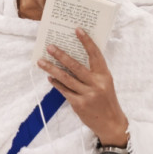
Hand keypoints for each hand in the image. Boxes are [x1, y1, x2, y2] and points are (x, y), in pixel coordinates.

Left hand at [37, 29, 128, 143]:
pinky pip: (64, 90)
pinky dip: (56, 83)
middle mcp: (97, 84)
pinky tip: (49, 77)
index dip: (86, 41)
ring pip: (66, 78)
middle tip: (50, 46)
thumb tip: (73, 58)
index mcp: (105, 75)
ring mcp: (87, 94)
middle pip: (76, 66)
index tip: (77, 30)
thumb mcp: (105, 84)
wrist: (111, 124)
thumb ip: (93, 73)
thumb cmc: (106, 100)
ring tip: (41, 61)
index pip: (95, 54)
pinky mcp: (79, 104)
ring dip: (52, 69)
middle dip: (61, 55)